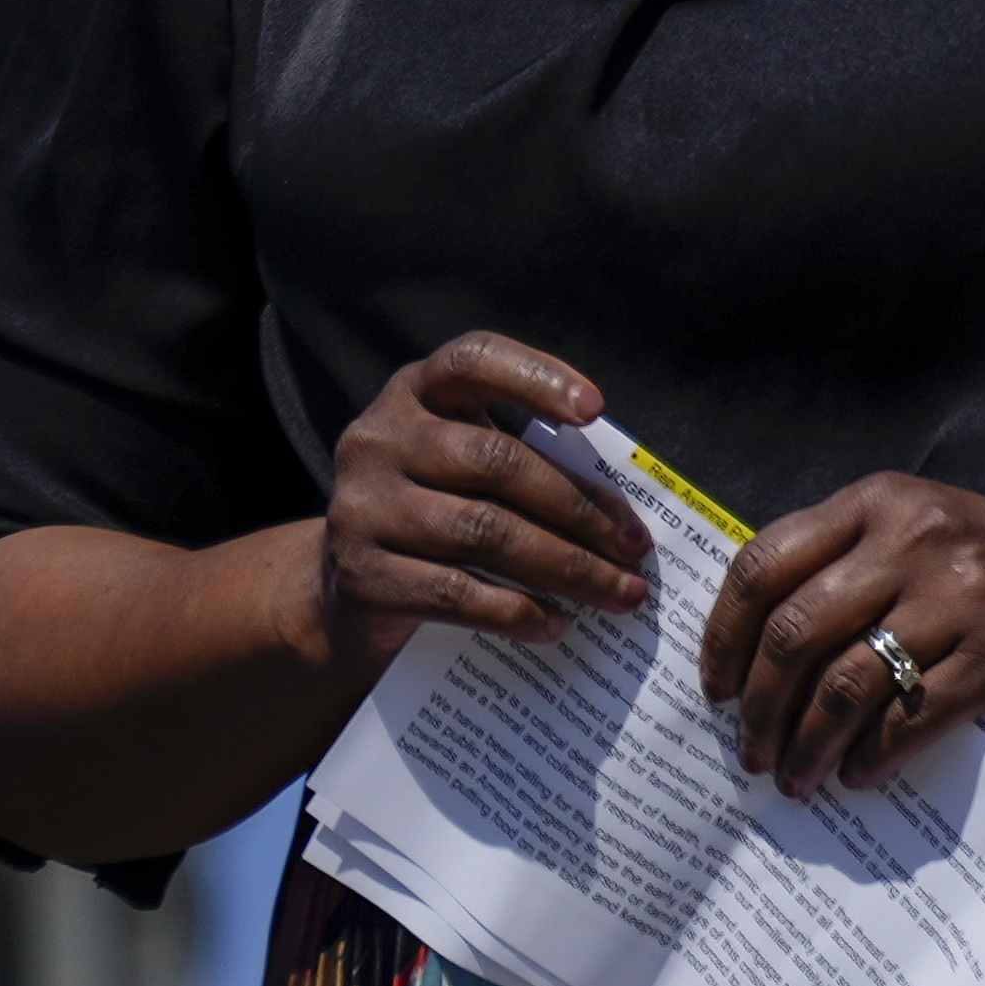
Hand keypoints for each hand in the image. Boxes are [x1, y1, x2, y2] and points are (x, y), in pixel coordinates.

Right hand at [315, 335, 654, 675]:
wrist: (349, 588)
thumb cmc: (438, 515)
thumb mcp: (463, 468)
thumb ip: (522, 464)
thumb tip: (625, 512)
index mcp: (413, 395)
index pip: (472, 362)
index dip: (535, 378)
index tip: (597, 411)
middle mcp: (378, 440)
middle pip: (495, 461)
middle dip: (581, 508)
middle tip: (636, 548)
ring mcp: (362, 507)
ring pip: (484, 532)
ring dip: (569, 568)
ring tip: (621, 595)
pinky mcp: (361, 575)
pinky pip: (456, 593)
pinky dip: (518, 612)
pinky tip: (556, 624)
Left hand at [701, 471, 984, 794]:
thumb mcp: (925, 533)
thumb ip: (849, 563)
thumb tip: (757, 644)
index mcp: (879, 503)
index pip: (765, 563)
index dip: (726, 633)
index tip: (714, 686)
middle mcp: (914, 540)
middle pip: (795, 631)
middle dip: (759, 704)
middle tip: (746, 748)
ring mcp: (960, 598)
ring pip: (846, 683)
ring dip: (807, 741)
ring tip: (793, 776)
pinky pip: (910, 717)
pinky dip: (873, 755)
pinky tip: (858, 775)